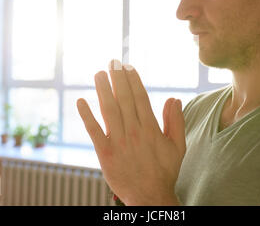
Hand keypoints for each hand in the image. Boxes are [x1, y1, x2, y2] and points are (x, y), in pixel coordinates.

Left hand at [76, 59, 185, 205]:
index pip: (140, 98)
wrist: (149, 196)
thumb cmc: (164, 171)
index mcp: (150, 128)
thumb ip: (175, 121)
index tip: (128, 67)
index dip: (133, 80)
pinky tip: (81, 101)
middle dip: (118, 79)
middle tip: (112, 62)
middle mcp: (133, 132)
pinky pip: (94, 131)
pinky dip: (86, 116)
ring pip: (109, 110)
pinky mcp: (104, 153)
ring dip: (102, 90)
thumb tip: (174, 99)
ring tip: (98, 74)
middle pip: (124, 99)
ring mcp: (118, 142)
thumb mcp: (178, 146)